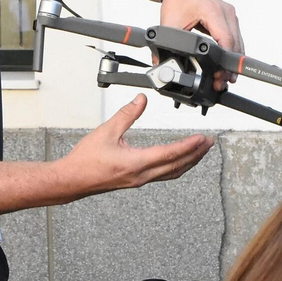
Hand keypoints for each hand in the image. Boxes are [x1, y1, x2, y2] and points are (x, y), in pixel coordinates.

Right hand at [60, 93, 213, 194]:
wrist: (72, 180)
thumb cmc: (85, 160)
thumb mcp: (107, 131)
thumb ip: (127, 114)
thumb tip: (141, 100)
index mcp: (136, 163)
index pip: (170, 154)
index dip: (189, 146)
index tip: (202, 139)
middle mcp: (141, 175)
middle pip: (177, 166)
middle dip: (196, 154)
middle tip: (209, 143)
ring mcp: (140, 180)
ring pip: (172, 173)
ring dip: (189, 162)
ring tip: (200, 151)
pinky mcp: (136, 181)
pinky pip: (163, 175)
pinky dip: (176, 167)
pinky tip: (178, 161)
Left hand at [160, 0, 242, 91]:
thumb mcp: (169, 22)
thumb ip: (165, 44)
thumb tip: (161, 63)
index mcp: (214, 12)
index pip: (226, 41)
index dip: (224, 62)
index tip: (220, 75)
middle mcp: (226, 12)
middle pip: (236, 45)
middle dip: (230, 66)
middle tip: (222, 81)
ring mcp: (230, 15)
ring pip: (238, 43)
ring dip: (232, 60)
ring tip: (224, 77)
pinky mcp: (229, 19)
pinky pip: (235, 38)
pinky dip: (232, 51)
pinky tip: (226, 64)